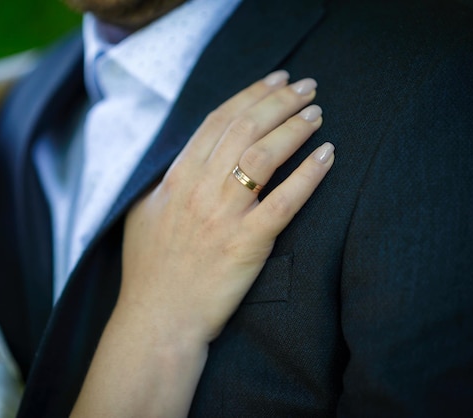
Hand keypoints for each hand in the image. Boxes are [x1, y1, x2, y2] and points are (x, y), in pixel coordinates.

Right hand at [120, 70, 334, 346]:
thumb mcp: (145, 215)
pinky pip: (284, 202)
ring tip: (316, 113)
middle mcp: (199, 189)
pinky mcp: (247, 244)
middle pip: (244, 128)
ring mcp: (223, 215)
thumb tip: (186, 158)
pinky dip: (308, 176)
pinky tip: (327, 156)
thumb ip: (166, 182)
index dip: (248, 95)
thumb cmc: (151, 271)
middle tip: (306, 86)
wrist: (158, 320)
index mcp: (176, 179)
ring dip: (294, 128)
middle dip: (279, 100)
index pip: (216, 121)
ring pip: (263, 156)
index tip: (273, 80)